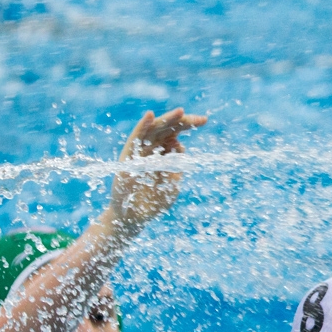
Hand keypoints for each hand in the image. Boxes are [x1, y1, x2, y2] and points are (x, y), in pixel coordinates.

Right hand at [109, 106, 206, 228]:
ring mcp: (138, 152)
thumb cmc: (152, 204)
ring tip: (180, 112)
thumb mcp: (171, 187)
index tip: (204, 121)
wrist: (131, 219)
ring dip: (166, 120)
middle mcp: (149, 149)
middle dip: (183, 122)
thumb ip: (175, 168)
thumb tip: (179, 146)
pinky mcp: (127, 158)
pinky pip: (134, 139)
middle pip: (166, 129)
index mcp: (161, 153)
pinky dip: (142, 127)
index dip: (188, 125)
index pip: (175, 133)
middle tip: (202, 119)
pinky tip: (150, 116)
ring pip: (153, 130)